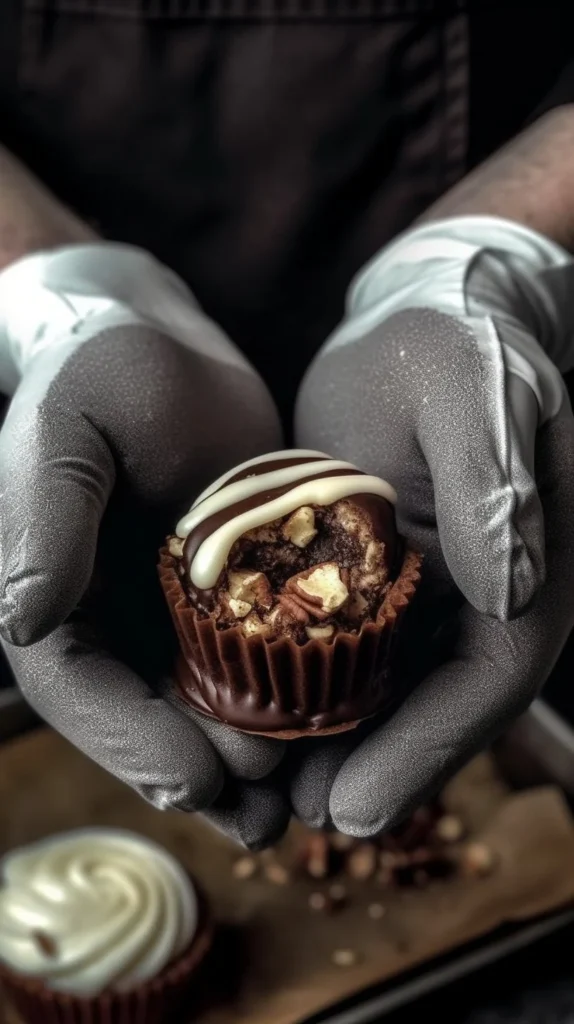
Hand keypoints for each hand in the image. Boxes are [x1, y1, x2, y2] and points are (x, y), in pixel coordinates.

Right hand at [0, 243, 287, 847]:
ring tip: (290, 810)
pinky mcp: (222, 594)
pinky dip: (278, 707)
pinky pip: (246, 664)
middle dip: (197, 768)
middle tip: (262, 807)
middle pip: (140, 716)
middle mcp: (101, 614)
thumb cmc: (106, 368)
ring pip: (195, 707)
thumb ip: (45, 511)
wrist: (169, 342)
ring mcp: (161, 610)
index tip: (194, 780)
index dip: (129, 741)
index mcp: (50, 589)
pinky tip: (320, 741)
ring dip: (238, 764)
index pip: (76, 687)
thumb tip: (20, 612)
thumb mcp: (71, 423)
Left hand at [291, 218, 573, 835]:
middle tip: (297, 816)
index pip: (487, 681)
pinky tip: (253, 712)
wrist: (417, 313)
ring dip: (334, 744)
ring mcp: (429, 589)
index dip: (425, 751)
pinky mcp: (375, 572)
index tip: (355, 810)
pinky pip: (346, 645)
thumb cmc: (452, 341)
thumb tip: (515, 588)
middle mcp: (484, 593)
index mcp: (524, 565)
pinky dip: (306, 686)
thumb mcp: (472, 390)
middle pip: (433, 705)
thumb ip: (493, 481)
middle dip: (371, 768)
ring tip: (266, 788)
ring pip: (387, 688)